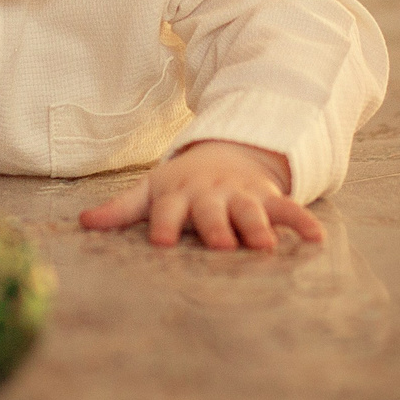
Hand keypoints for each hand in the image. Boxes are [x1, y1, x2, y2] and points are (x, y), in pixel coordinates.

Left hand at [77, 140, 323, 249]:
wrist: (225, 152)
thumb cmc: (181, 183)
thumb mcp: (149, 190)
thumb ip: (120, 209)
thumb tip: (83, 221)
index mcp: (177, 195)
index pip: (168, 210)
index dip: (166, 224)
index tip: (163, 242)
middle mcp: (210, 195)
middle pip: (211, 212)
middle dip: (215, 227)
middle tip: (221, 245)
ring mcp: (241, 195)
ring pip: (250, 211)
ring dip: (257, 227)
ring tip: (265, 246)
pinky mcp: (268, 198)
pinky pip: (288, 209)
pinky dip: (302, 222)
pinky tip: (315, 239)